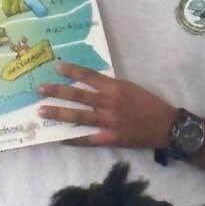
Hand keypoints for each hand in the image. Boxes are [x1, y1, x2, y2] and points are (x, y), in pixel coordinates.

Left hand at [38, 62, 175, 149]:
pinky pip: (87, 138)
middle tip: (39, 89)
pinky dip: (72, 138)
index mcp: (115, 87)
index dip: (72, 71)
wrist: (165, 126)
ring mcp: (108, 121)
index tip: (56, 67)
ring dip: (58, 113)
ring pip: (78, 116)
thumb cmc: (148, 104)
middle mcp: (109, 102)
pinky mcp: (109, 138)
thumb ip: (110, 86)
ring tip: (41, 111)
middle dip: (56, 91)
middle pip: (78, 95)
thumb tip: (90, 84)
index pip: (89, 76)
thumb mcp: (130, 87)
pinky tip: (59, 138)